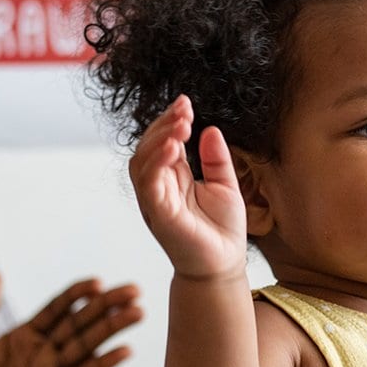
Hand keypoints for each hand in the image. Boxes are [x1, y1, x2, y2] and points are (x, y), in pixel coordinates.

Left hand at [0, 270, 142, 366]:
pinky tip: (123, 350)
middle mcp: (43, 353)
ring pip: (87, 345)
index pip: (58, 308)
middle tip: (134, 290)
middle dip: (107, 306)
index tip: (98, 282)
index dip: (78, 294)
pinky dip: (103, 364)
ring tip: (137, 312)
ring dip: (113, 329)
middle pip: (81, 323)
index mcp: (25, 337)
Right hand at [130, 95, 247, 278]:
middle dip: (163, 125)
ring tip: (180, 125)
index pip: (162, 142)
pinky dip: (157, 164)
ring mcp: (156, 201)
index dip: (169, 121)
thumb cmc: (222, 230)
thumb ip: (216, 158)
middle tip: (184, 111)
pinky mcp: (159, 215)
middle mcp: (159, 188)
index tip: (185, 102)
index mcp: (172, 179)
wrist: (224, 264)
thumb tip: (209, 129)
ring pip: (142, 163)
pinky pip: (149, 185)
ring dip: (158, 140)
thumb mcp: (225, 184)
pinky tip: (173, 148)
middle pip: (147, 148)